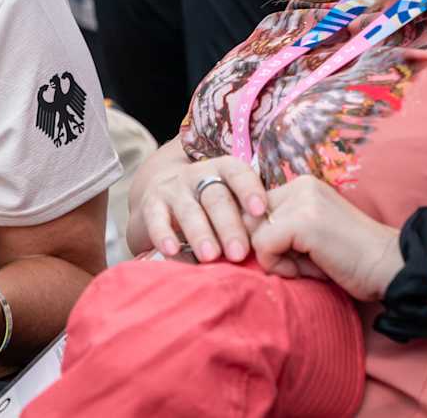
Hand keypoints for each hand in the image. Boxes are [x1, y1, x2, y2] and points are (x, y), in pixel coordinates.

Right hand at [139, 155, 267, 263]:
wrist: (161, 196)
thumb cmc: (209, 205)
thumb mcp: (228, 200)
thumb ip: (248, 215)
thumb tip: (275, 244)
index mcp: (222, 170)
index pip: (237, 172)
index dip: (249, 190)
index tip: (260, 211)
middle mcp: (197, 176)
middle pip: (216, 197)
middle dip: (228, 225)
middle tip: (239, 252)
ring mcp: (173, 189)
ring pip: (189, 210)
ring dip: (200, 234)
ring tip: (210, 256)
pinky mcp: (151, 205)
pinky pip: (157, 219)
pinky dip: (163, 235)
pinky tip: (172, 251)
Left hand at [249, 175, 401, 302]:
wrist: (392, 268)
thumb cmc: (351, 261)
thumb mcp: (310, 238)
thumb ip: (280, 230)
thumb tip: (238, 238)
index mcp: (303, 187)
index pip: (255, 208)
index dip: (265, 239)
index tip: (294, 257)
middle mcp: (301, 186)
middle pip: (249, 218)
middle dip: (266, 248)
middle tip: (300, 264)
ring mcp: (302, 201)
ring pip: (253, 233)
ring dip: (274, 259)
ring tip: (307, 267)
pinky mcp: (303, 221)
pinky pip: (263, 246)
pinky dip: (278, 266)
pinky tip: (306, 271)